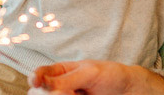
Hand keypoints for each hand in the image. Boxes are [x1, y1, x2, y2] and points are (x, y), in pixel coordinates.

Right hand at [31, 60, 163, 94]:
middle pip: (37, 93)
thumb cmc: (111, 75)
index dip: (34, 78)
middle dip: (49, 94)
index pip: (39, 74)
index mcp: (60, 72)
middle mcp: (58, 87)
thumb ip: (67, 78)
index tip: (36, 82)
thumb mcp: (90, 72)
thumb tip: (43, 84)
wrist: (129, 90)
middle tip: (69, 93)